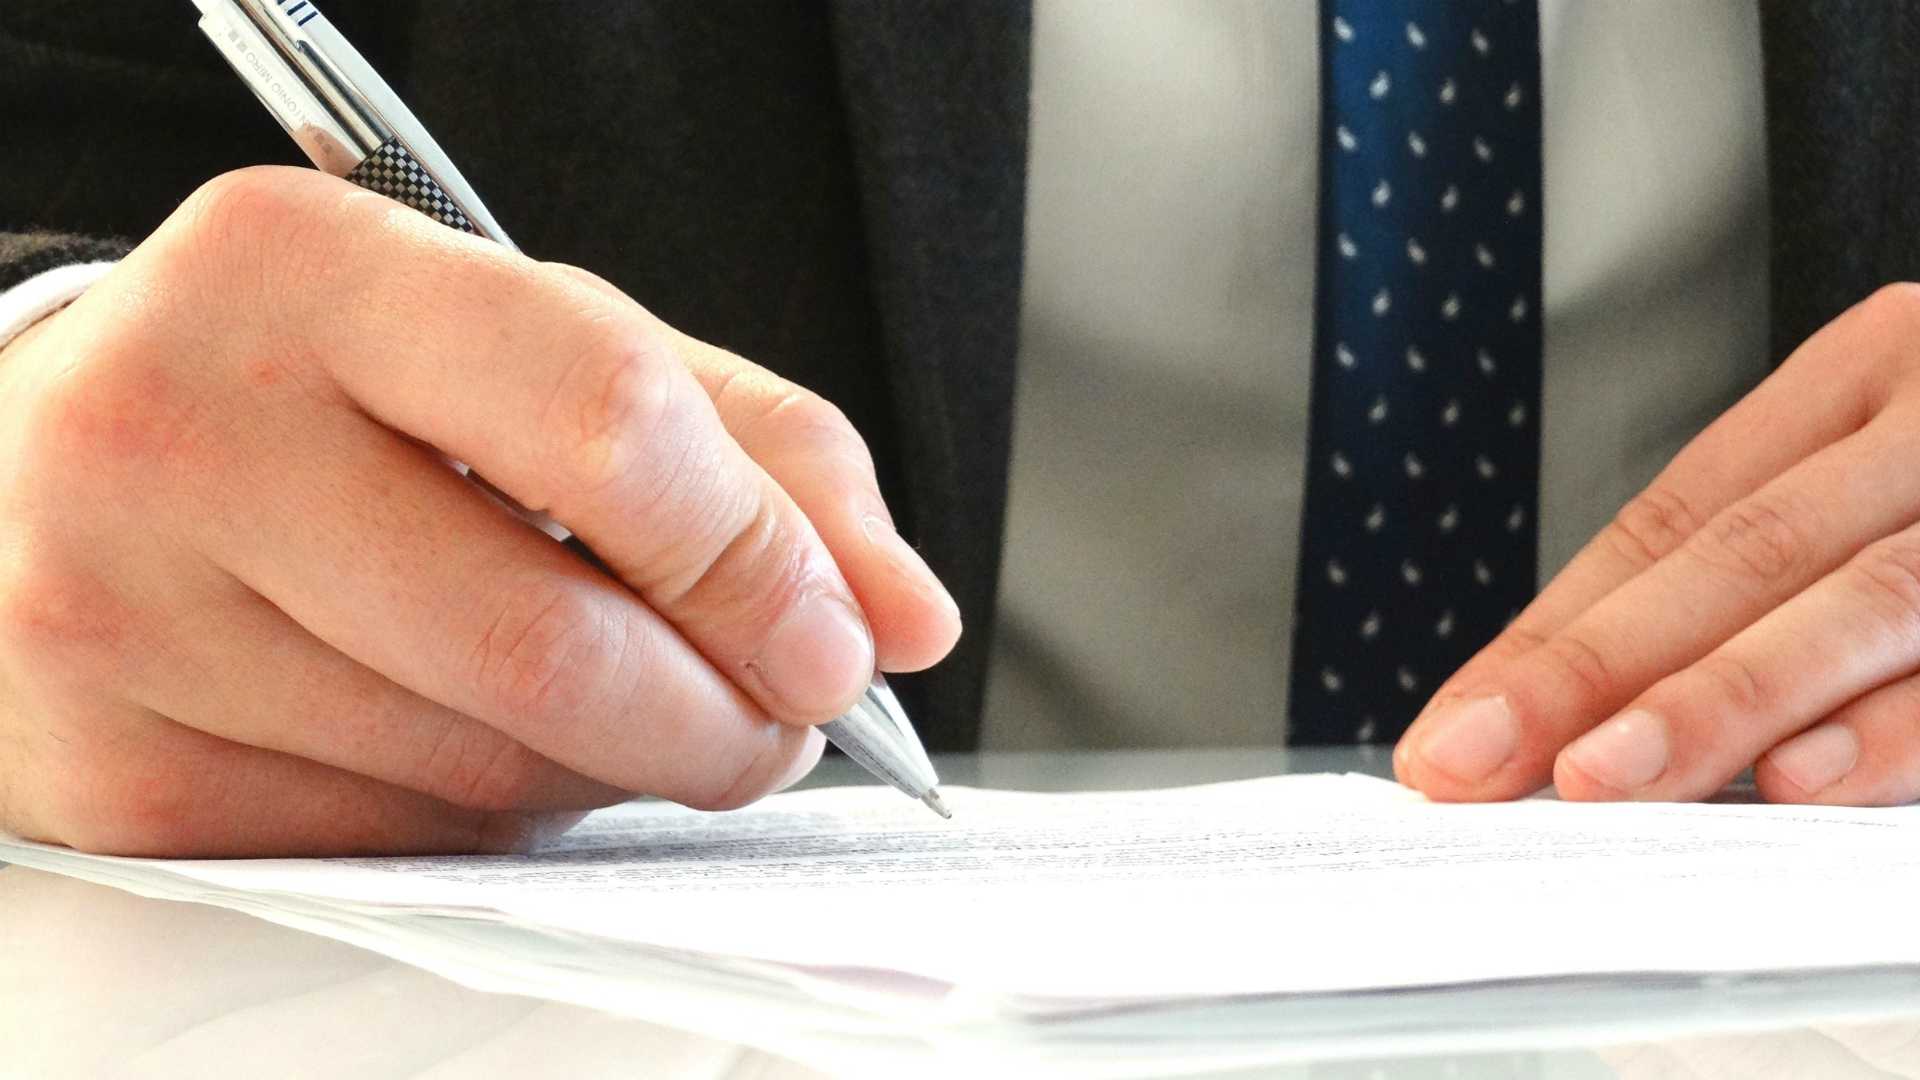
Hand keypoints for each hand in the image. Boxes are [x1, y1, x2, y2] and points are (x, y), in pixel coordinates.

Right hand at [0, 167, 959, 855]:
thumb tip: (903, 612)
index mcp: (307, 271)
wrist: (39, 466)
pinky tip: (487, 742)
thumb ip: (745, 449)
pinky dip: (502, 815)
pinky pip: (404, 845)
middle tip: (777, 719)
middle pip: (552, 642)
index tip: (845, 639)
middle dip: (723, 715)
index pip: (605, 423)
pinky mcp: (118, 775)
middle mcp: (181, 429)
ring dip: (619, 769)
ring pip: (487, 769)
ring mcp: (122, 615)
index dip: (761, 559)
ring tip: (628, 709)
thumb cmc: (326, 392)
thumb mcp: (536, 346)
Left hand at [1396, 284, 1919, 805]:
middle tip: (1478, 766)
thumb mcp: (1894, 470)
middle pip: (1741, 551)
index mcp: (1864, 375)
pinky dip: (1895, 732)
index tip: (1452, 733)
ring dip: (1719, 702)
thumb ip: (1772, 568)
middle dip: (1596, 671)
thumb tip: (1582, 717)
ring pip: (1858, 601)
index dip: (1554, 636)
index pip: (1673, 519)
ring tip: (1599, 779)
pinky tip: (1802, 783)